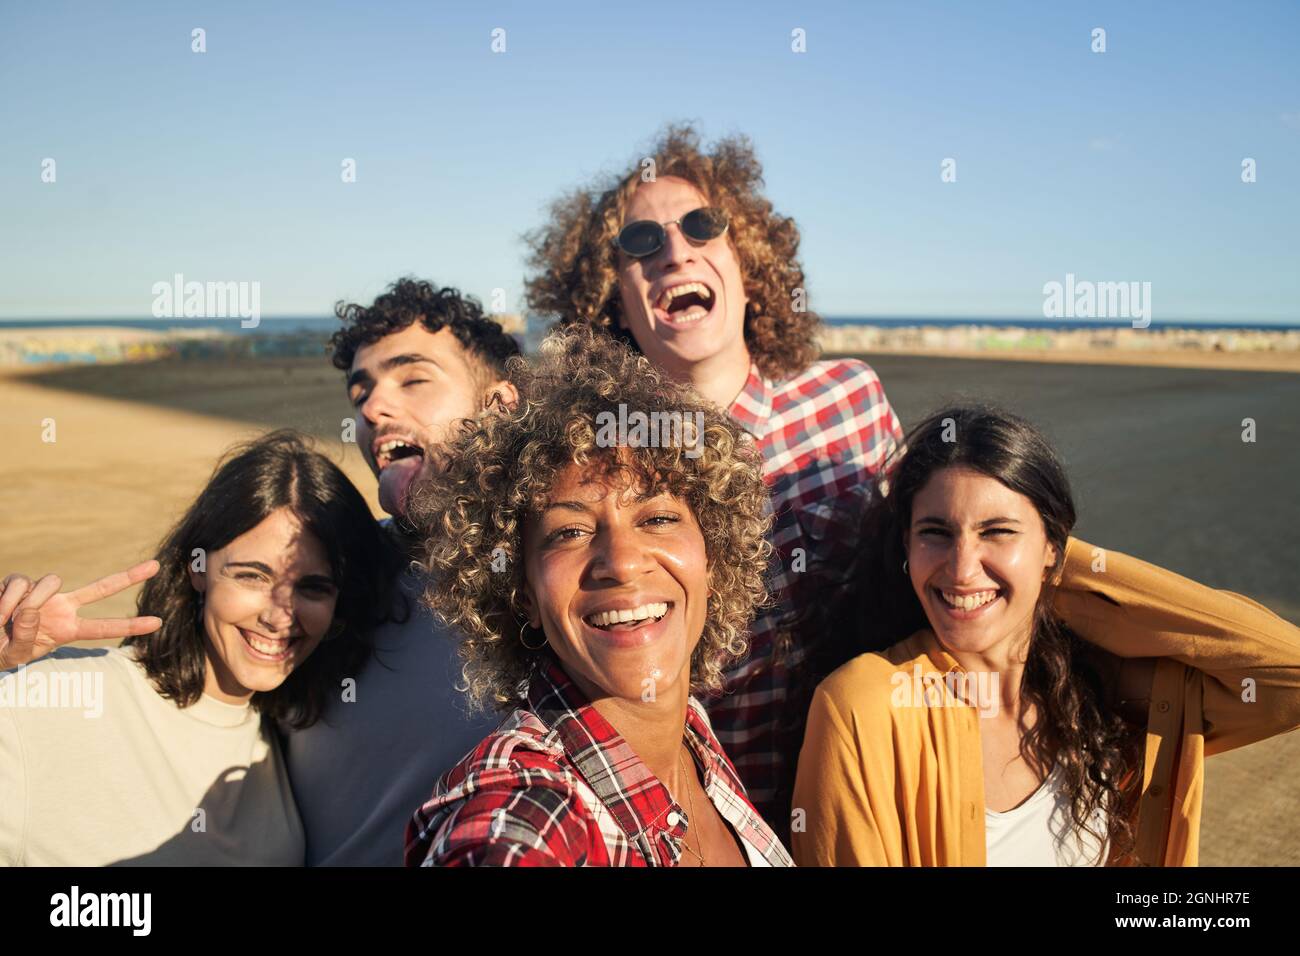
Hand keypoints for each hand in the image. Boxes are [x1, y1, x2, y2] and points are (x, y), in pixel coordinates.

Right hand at [0, 561, 162, 669]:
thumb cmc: (0, 650)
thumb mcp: (15, 655)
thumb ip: (26, 637)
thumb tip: (34, 609)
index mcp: (66, 629)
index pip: (103, 628)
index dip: (130, 625)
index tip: (159, 622)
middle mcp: (60, 607)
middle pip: (101, 588)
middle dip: (129, 576)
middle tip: (157, 566)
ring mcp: (43, 592)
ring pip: (49, 581)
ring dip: (27, 602)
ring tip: (4, 622)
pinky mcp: (20, 582)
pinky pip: (20, 583)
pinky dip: (6, 599)